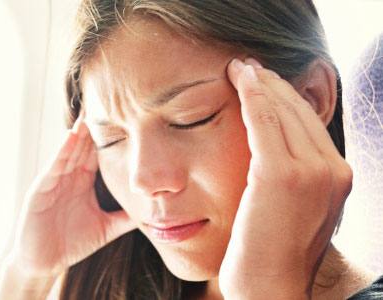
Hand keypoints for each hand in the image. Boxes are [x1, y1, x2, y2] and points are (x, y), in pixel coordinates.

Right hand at [5, 110, 135, 277]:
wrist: (43, 263)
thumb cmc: (71, 244)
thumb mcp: (106, 228)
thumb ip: (126, 218)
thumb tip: (156, 212)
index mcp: (84, 182)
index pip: (100, 153)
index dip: (113, 135)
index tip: (130, 115)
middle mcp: (69, 176)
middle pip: (86, 145)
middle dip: (98, 124)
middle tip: (113, 100)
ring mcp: (54, 180)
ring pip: (71, 150)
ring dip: (81, 131)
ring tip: (94, 110)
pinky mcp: (41, 188)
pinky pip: (54, 165)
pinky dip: (63, 150)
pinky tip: (73, 135)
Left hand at [218, 58, 351, 297]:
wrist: (271, 289)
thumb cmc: (272, 256)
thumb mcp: (295, 211)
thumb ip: (295, 180)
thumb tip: (274, 156)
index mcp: (339, 178)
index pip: (312, 125)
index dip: (287, 98)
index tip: (264, 81)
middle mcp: (333, 171)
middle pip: (300, 112)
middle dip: (273, 85)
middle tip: (249, 67)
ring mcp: (310, 172)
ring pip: (283, 111)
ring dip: (260, 84)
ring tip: (240, 68)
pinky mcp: (280, 175)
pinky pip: (264, 122)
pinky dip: (251, 95)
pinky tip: (238, 79)